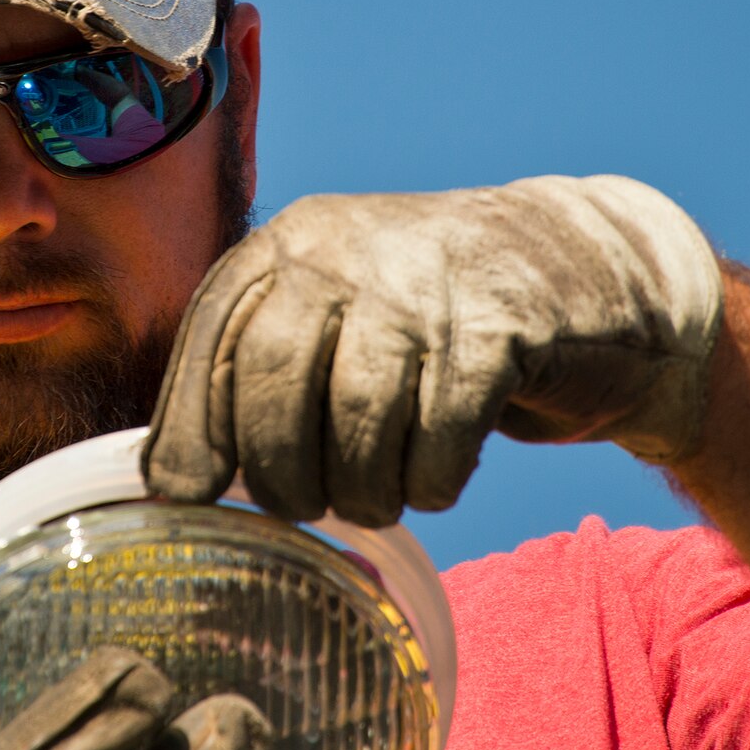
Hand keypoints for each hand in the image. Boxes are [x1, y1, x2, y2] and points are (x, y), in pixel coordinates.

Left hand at [145, 175, 722, 525]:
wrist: (582, 269)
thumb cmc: (432, 320)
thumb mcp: (336, 315)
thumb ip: (257, 371)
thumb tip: (167, 482)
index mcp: (292, 241)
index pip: (212, 339)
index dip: (193, 430)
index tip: (189, 496)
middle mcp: (350, 249)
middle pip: (275, 382)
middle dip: (278, 474)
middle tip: (303, 507)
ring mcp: (427, 284)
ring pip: (359, 419)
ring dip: (361, 490)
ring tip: (376, 499)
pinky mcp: (501, 328)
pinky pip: (442, 437)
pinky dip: (432, 484)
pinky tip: (437, 479)